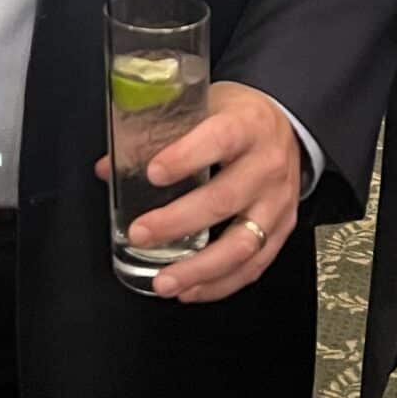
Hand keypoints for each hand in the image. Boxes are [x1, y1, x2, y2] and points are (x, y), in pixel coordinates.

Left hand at [91, 80, 302, 303]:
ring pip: (243, 243)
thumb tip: (108, 168)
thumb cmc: (239, 118)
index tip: (153, 173)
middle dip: (179, 222)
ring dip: (200, 268)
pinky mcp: (281, 230)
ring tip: (164, 281)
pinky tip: (191, 290)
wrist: (288, 129)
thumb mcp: (203, 107)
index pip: (220, 139)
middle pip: (225, 199)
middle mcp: (267, 165)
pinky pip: (254, 265)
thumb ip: (157, 133)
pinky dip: (220, 284)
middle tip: (141, 234)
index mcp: (247, 125)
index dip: (186, 157)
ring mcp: (277, 202)